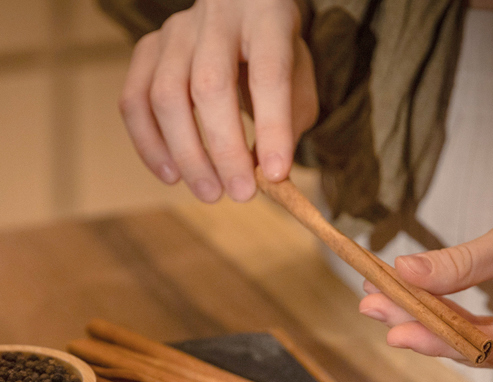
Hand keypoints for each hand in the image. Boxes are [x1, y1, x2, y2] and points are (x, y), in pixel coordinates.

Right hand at [119, 0, 317, 201]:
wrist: (241, 10)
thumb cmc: (276, 55)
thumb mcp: (299, 80)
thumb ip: (289, 123)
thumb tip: (264, 176)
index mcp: (265, 17)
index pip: (268, 73)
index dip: (272, 128)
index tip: (275, 175)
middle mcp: (216, 15)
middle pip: (209, 85)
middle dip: (225, 150)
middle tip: (241, 194)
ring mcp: (175, 31)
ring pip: (165, 96)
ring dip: (186, 155)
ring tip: (210, 192)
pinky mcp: (148, 48)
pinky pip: (134, 101)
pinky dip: (149, 145)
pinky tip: (172, 175)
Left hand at [360, 155, 492, 376]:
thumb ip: (465, 262)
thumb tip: (406, 274)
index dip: (442, 338)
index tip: (394, 327)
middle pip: (485, 351)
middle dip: (428, 328)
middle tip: (374, 308)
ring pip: (482, 345)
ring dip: (433, 322)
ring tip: (381, 301)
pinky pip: (489, 332)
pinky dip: (452, 315)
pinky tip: (412, 300)